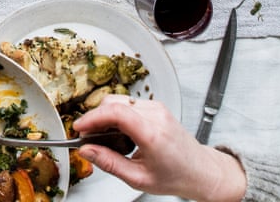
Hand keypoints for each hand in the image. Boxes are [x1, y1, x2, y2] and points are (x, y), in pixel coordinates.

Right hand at [73, 96, 246, 201]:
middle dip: (95, 117)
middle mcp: (156, 115)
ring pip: (120, 100)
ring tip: (102, 136)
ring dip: (105, 115)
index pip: (116, 113)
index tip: (79, 128)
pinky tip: (117, 132)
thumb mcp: (138, 178)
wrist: (200, 170)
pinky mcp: (156, 107)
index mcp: (152, 133)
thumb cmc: (176, 176)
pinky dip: (117, 114)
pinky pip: (129, 103)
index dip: (92, 118)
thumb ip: (109, 163)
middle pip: (114, 102)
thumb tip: (87, 151)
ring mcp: (157, 108)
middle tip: (87, 136)